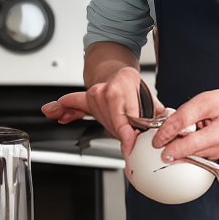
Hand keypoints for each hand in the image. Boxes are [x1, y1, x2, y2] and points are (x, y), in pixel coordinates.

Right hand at [41, 67, 158, 156]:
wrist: (118, 74)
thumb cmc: (134, 88)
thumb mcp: (150, 97)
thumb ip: (158, 113)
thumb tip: (168, 124)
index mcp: (125, 83)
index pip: (126, 114)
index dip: (128, 133)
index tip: (129, 145)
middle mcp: (107, 88)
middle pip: (114, 123)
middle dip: (124, 135)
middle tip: (132, 143)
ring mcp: (94, 93)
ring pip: (102, 122)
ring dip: (112, 130)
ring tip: (123, 132)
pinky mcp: (84, 98)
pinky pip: (71, 104)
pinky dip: (62, 108)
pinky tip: (51, 110)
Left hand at [151, 89, 218, 162]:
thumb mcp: (203, 100)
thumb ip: (183, 115)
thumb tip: (165, 131)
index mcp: (218, 134)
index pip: (188, 143)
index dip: (169, 141)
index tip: (156, 140)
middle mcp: (216, 148)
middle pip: (185, 152)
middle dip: (171, 144)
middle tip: (164, 136)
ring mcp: (213, 154)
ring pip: (186, 154)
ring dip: (177, 144)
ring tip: (184, 130)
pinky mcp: (209, 157)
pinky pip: (189, 154)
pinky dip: (184, 146)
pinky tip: (190, 135)